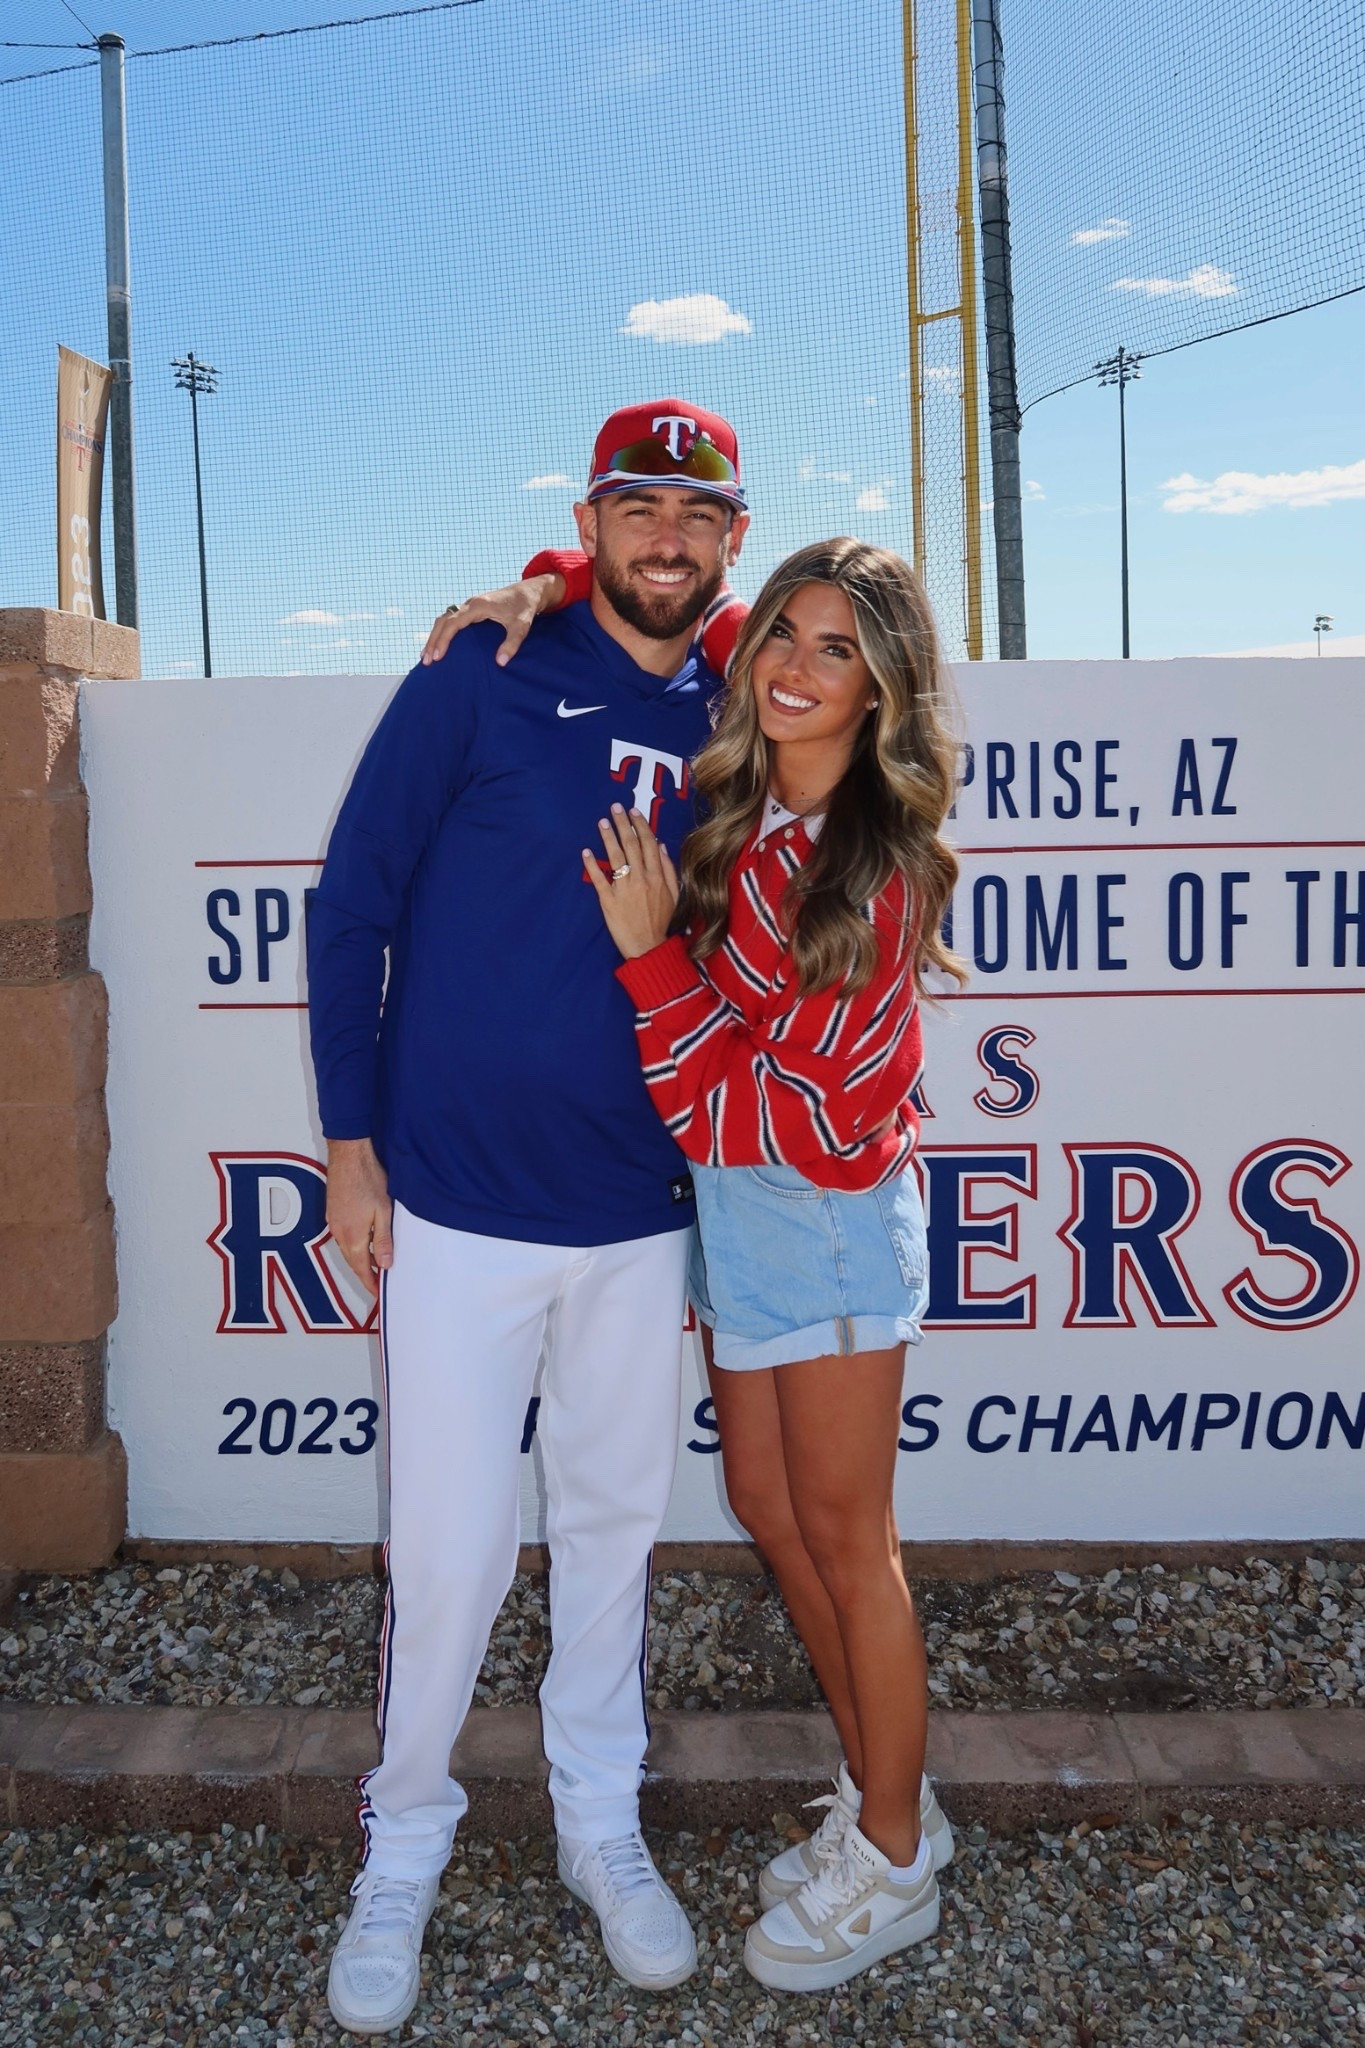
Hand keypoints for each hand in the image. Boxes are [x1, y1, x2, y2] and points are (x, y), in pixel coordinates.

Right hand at [326, 1137, 392, 1297]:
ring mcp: (333, 1222)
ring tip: (375, 1264)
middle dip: (365, 1273)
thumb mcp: (383, 1212)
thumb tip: (384, 1265)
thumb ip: (383, 1240)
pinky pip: (343, 1237)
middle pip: (353, 1261)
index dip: (370, 1282)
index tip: (378, 1293)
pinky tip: (365, 1241)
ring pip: (347, 1249)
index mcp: (353, 1236)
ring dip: (360, 1258)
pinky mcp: (333, 1212)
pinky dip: (354, 1245)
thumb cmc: (368, 1179)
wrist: (349, 1155)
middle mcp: (339, 1232)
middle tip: (378, 1282)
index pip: (361, 1268)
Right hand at [420, 572, 564, 666]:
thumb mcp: (522, 626)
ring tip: (427, 656)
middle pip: (443, 621)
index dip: (443, 640)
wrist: (529, 591)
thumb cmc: (525, 608)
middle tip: (426, 661)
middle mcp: (470, 604)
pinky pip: (451, 620)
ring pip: (444, 619)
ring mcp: (470, 606)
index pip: (453, 623)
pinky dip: (442, 631)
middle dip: (433, 640)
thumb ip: (512, 643)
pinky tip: (439, 645)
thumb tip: (501, 663)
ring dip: (435, 636)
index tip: (437, 656)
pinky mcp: (473, 609)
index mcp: (478, 606)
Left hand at [582, 804, 679, 959]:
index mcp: (657, 877)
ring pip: (616, 858)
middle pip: (631, 845)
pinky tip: (586, 852)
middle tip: (615, 807)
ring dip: (608, 838)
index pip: (648, 844)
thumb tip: (661, 846)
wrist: (649, 947)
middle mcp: (641, 879)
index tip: (634, 811)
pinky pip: (599, 879)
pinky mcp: (609, 901)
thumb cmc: (662, 921)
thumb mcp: (675, 894)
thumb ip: (668, 869)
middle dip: (623, 824)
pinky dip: (592, 865)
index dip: (641, 825)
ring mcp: (624, 889)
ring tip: (602, 822)